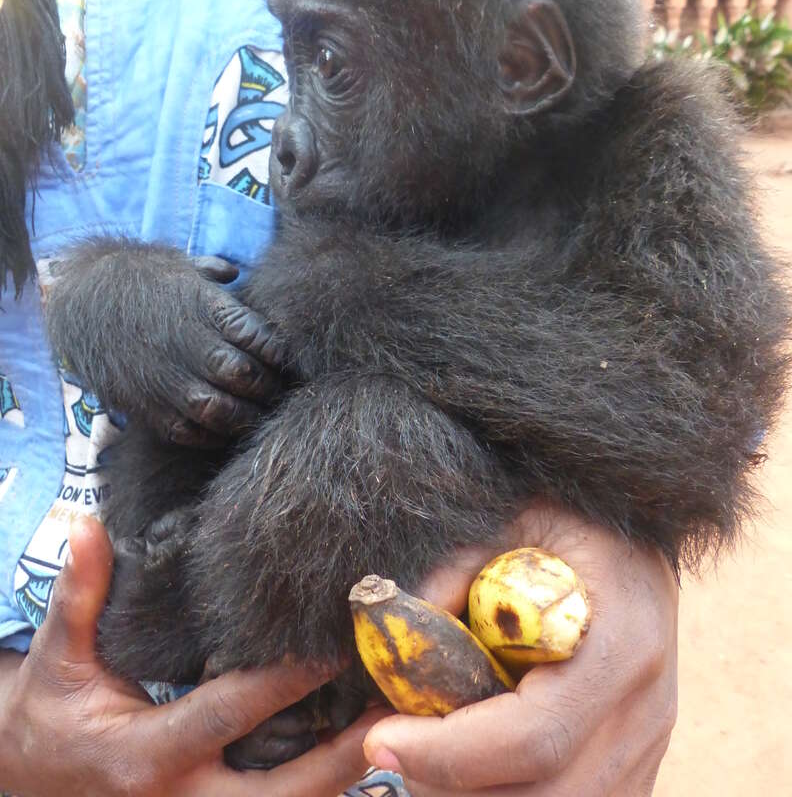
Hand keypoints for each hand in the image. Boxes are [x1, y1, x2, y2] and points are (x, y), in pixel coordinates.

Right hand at [0, 517, 383, 796]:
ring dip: (343, 772)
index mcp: (146, 754)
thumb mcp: (56, 659)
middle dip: (343, 752)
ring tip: (397, 725)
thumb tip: (86, 526)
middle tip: (398, 706)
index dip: (284, 679)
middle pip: (281, 790)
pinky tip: (358, 747)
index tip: (337, 646)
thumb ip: (79, 594)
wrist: (30, 784)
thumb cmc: (50, 715)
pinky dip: (318, 784)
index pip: (228, 712)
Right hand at [46, 241, 281, 446]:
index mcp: (208, 309)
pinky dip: (213, 435)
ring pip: (223, 411)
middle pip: (247, 377)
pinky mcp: (150, 406)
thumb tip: (237, 272)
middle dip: (269, 387)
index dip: (280, 353)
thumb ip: (216, 272)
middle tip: (280, 390)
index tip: (285, 358)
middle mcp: (192, 346)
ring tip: (258, 414)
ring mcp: (169, 379)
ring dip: (247, 417)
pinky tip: (224, 427)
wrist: (82, 301)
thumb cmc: (141, 279)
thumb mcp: (181, 265)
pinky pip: (191, 432)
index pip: (261, 339)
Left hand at [362, 500, 677, 796]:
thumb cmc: (574, 520)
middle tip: (386, 741)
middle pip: (543, 794)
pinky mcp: (637, 763)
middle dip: (449, 782)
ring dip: (474, 794)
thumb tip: (391, 631)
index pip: (534, 736)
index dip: (450, 752)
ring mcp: (647, 746)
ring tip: (422, 748)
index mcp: (621, 645)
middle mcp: (644, 711)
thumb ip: (456, 568)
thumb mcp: (513, 520)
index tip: (380, 736)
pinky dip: (509, 794)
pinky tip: (468, 760)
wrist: (638, 538)